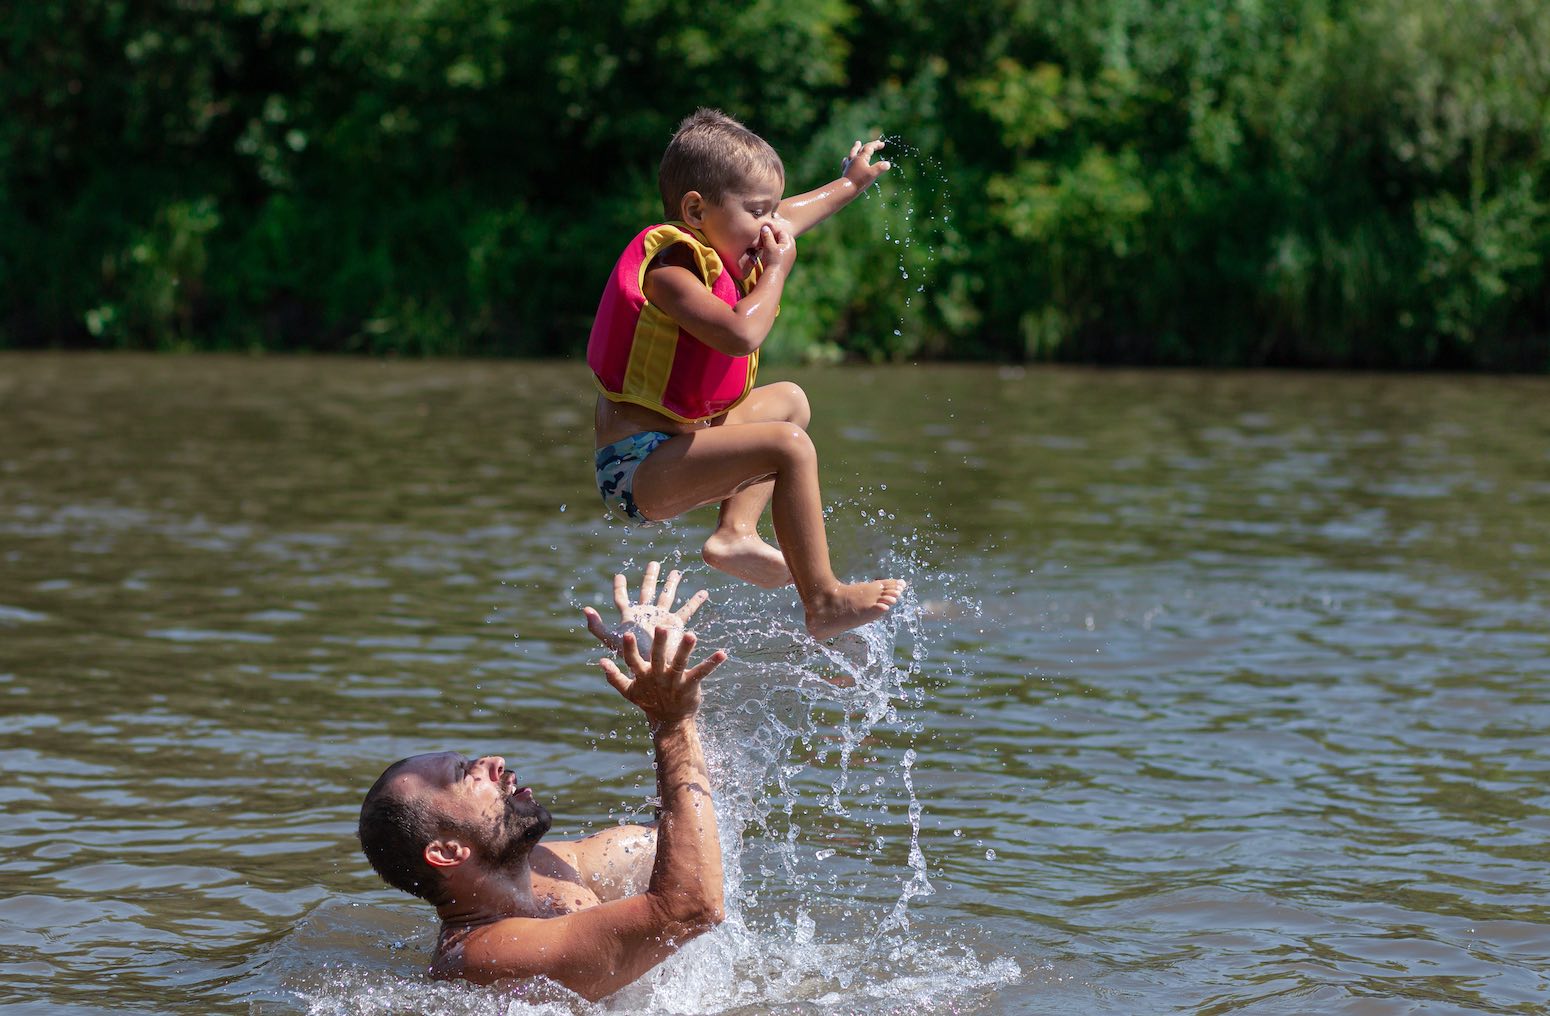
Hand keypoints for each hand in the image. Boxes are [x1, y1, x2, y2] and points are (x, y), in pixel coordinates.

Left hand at [582, 561, 707, 660]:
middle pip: (647, 591)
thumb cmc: (631, 654)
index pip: (622, 599)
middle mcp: (646, 615)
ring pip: (667, 595)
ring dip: (671, 583)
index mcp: (630, 617)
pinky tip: (704, 592)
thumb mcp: (612, 639)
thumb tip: (585, 609)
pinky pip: (686, 610)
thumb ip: (597, 626)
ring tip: (676, 571)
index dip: (620, 588)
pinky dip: (695, 601)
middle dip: (650, 577)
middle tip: (653, 563)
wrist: (653, 667)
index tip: (619, 576)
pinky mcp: (675, 625)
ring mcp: (661, 618)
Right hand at [600, 626, 726, 724]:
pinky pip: (701, 672)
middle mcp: (658, 676)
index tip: (627, 635)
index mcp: (643, 675)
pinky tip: (722, 654)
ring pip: (680, 662)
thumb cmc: (649, 701)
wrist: (669, 722)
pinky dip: (712, 663)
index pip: (633, 660)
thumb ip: (615, 677)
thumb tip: (601, 661)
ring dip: (685, 649)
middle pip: (657, 658)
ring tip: (691, 635)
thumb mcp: (629, 691)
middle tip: (660, 628)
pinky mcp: (690, 685)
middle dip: (658, 643)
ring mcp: (675, 681)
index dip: (630, 648)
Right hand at [755, 220, 794, 274]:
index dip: (773, 231)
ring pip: (783, 246)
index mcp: (790, 243)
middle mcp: (793, 249)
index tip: (764, 232)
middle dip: (775, 237)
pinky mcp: (787, 263)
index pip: (782, 232)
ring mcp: (791, 257)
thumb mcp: (768, 246)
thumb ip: (767, 236)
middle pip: (784, 238)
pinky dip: (777, 251)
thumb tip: (765, 227)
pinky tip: (770, 253)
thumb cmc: (772, 260)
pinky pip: (783, 253)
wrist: (774, 277)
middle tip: (766, 238)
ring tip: (767, 245)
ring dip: (775, 244)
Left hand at [841, 138, 890, 190]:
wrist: (846, 189)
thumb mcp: (872, 174)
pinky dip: (847, 160)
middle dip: (870, 145)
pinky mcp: (845, 171)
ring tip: (857, 143)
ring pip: (852, 153)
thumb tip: (887, 164)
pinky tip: (845, 159)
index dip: (876, 145)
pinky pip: (846, 163)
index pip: (869, 147)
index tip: (882, 144)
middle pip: (862, 149)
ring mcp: (849, 165)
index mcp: (861, 158)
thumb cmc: (859, 181)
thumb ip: (880, 168)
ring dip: (856, 148)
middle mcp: (854, 159)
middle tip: (876, 142)